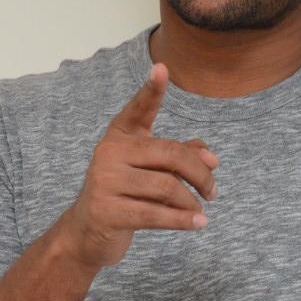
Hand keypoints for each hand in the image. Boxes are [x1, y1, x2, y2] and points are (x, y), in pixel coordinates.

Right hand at [59, 63, 220, 271]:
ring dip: (191, 201)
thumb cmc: (126, 195)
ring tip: (201, 210)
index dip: (151, 90)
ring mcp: (105, 181)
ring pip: (166, 187)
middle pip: (170, 154)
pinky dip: (182, 220)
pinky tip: (198, 223)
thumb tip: (210, 157)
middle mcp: (109, 152)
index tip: (162, 68)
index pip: (139, 109)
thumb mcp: (151, 172)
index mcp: (120, 136)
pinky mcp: (107, 211)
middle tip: (212, 190)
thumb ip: (179, 158)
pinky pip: (155, 215)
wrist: (88, 232)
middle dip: (199, 174)